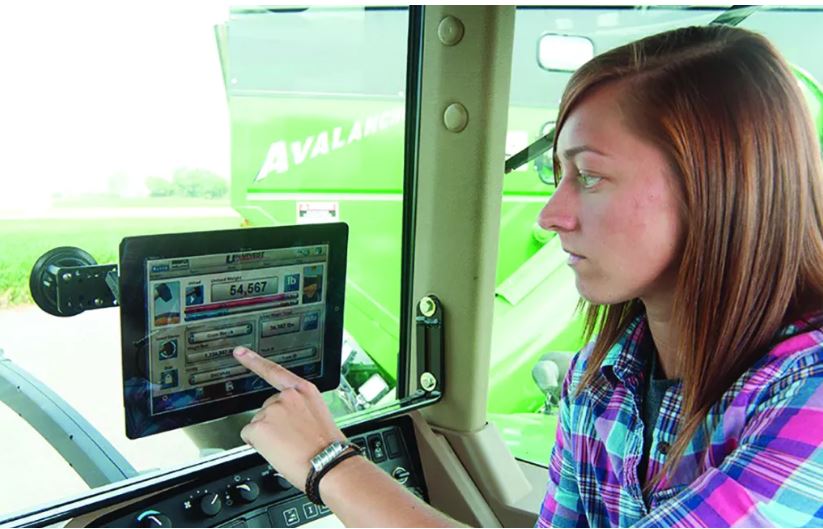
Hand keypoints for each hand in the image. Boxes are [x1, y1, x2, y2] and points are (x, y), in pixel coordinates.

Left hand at [232, 346, 345, 490]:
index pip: (275, 371)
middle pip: (266, 408)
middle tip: (291, 439)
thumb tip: (286, 419)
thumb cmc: (327, 447)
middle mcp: (287, 396)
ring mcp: (271, 410)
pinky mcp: (259, 426)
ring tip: (288, 446)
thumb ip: (299, 408)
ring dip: (267, 435)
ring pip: (258, 424)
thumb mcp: (317, 416)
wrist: (328, 463)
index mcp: (304, 391)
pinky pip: (249, 436)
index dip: (254, 361)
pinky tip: (277, 450)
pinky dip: (258, 445)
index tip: (240, 352)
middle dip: (273, 424)